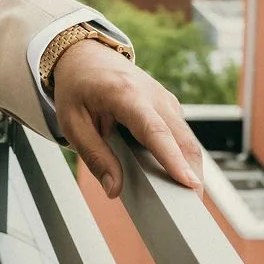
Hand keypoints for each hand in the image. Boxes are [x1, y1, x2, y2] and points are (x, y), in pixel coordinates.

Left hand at [51, 39, 203, 199]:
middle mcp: (151, 94)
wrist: (84, 53)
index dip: (173, 159)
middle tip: (190, 210)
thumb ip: (94, 156)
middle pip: (181, 138)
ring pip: (187, 138)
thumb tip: (114, 189)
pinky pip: (182, 134)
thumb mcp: (72, 122)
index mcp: (124, 94)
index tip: (190, 184)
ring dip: (189, 168)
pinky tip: (176, 177)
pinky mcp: (169, 105)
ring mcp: (164, 98)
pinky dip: (183, 157)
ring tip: (184, 200)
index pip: (155, 131)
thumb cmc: (77, 86)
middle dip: (191, 173)